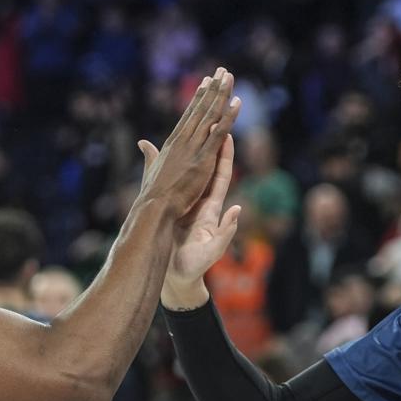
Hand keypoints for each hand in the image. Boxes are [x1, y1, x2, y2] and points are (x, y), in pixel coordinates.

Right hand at [137, 66, 241, 216]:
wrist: (154, 207)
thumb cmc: (152, 194)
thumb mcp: (151, 169)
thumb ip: (150, 154)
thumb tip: (143, 143)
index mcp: (172, 143)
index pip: (189, 115)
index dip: (199, 98)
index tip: (207, 82)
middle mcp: (183, 140)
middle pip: (201, 109)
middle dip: (213, 89)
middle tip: (222, 70)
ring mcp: (193, 148)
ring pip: (211, 116)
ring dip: (221, 94)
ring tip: (230, 76)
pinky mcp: (203, 159)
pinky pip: (219, 133)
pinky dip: (228, 117)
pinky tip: (237, 102)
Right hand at [155, 133, 240, 308]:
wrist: (177, 279)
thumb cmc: (196, 267)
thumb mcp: (213, 250)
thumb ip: (226, 232)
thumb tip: (239, 210)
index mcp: (210, 211)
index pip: (220, 177)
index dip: (224, 157)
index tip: (228, 134)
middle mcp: (199, 204)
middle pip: (206, 169)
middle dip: (209, 146)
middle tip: (211, 122)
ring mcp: (185, 207)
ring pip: (189, 175)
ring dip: (191, 154)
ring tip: (191, 131)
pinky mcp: (172, 212)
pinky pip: (172, 186)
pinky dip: (168, 169)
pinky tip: (162, 154)